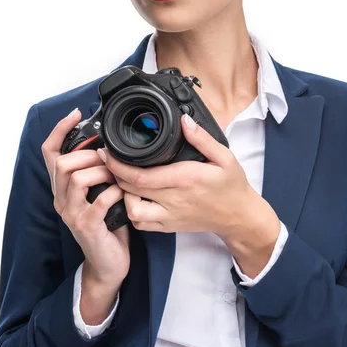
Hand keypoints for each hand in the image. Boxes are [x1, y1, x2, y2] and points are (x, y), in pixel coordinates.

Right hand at [41, 108, 129, 286]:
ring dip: (102, 172)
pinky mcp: (88, 226)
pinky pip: (100, 200)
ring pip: (77, 179)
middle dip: (87, 154)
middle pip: (61, 164)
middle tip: (107, 158)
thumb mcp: (98, 193)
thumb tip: (108, 145)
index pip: (50, 153)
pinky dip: (115, 192)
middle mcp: (62, 200)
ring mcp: (72, 214)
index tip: (76, 114)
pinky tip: (124, 193)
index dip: (60, 130)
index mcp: (62, 189)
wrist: (108, 264)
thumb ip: (97, 172)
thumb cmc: (107, 224)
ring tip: (117, 176)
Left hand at [98, 113, 252, 238]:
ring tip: (121, 179)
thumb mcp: (224, 156)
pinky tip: (133, 197)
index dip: (118, 165)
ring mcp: (170, 216)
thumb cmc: (232, 185)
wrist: (239, 216)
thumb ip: (202, 138)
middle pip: (131, 190)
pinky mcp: (169, 226)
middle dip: (113, 174)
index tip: (108, 152)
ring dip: (122, 195)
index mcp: (184, 179)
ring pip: (133, 211)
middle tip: (107, 159)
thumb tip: (184, 120)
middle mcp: (174, 199)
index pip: (141, 175)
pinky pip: (142, 224)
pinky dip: (132, 212)